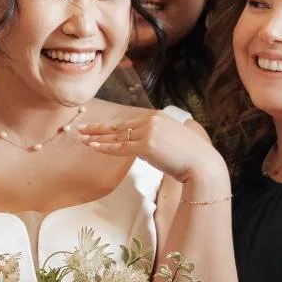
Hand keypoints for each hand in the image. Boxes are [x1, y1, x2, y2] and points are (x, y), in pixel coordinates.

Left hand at [74, 106, 225, 191]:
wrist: (201, 164)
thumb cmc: (188, 158)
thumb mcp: (170, 142)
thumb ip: (154, 139)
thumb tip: (140, 147)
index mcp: (157, 117)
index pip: (128, 122)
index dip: (110, 126)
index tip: (96, 128)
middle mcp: (151, 120)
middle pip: (119, 126)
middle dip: (97, 129)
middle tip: (80, 129)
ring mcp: (148, 131)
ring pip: (117, 136)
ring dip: (97, 138)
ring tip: (80, 138)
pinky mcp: (146, 145)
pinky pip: (121, 147)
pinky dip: (105, 148)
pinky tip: (92, 147)